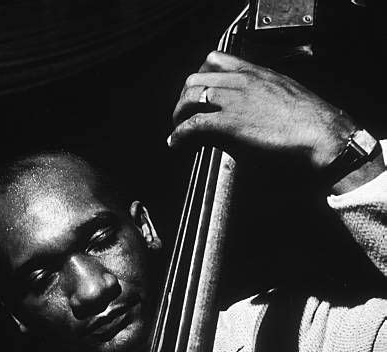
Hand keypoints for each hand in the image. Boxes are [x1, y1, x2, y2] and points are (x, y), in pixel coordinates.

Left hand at [169, 51, 355, 172]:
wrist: (322, 136)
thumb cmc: (310, 124)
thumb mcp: (283, 101)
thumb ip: (260, 102)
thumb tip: (245, 118)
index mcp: (256, 73)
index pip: (215, 61)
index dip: (200, 79)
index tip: (197, 96)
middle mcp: (242, 81)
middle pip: (196, 79)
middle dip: (184, 99)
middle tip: (182, 116)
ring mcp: (234, 100)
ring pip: (191, 97)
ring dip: (179, 115)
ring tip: (178, 131)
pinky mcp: (229, 123)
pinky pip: (193, 125)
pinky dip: (179, 135)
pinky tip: (177, 143)